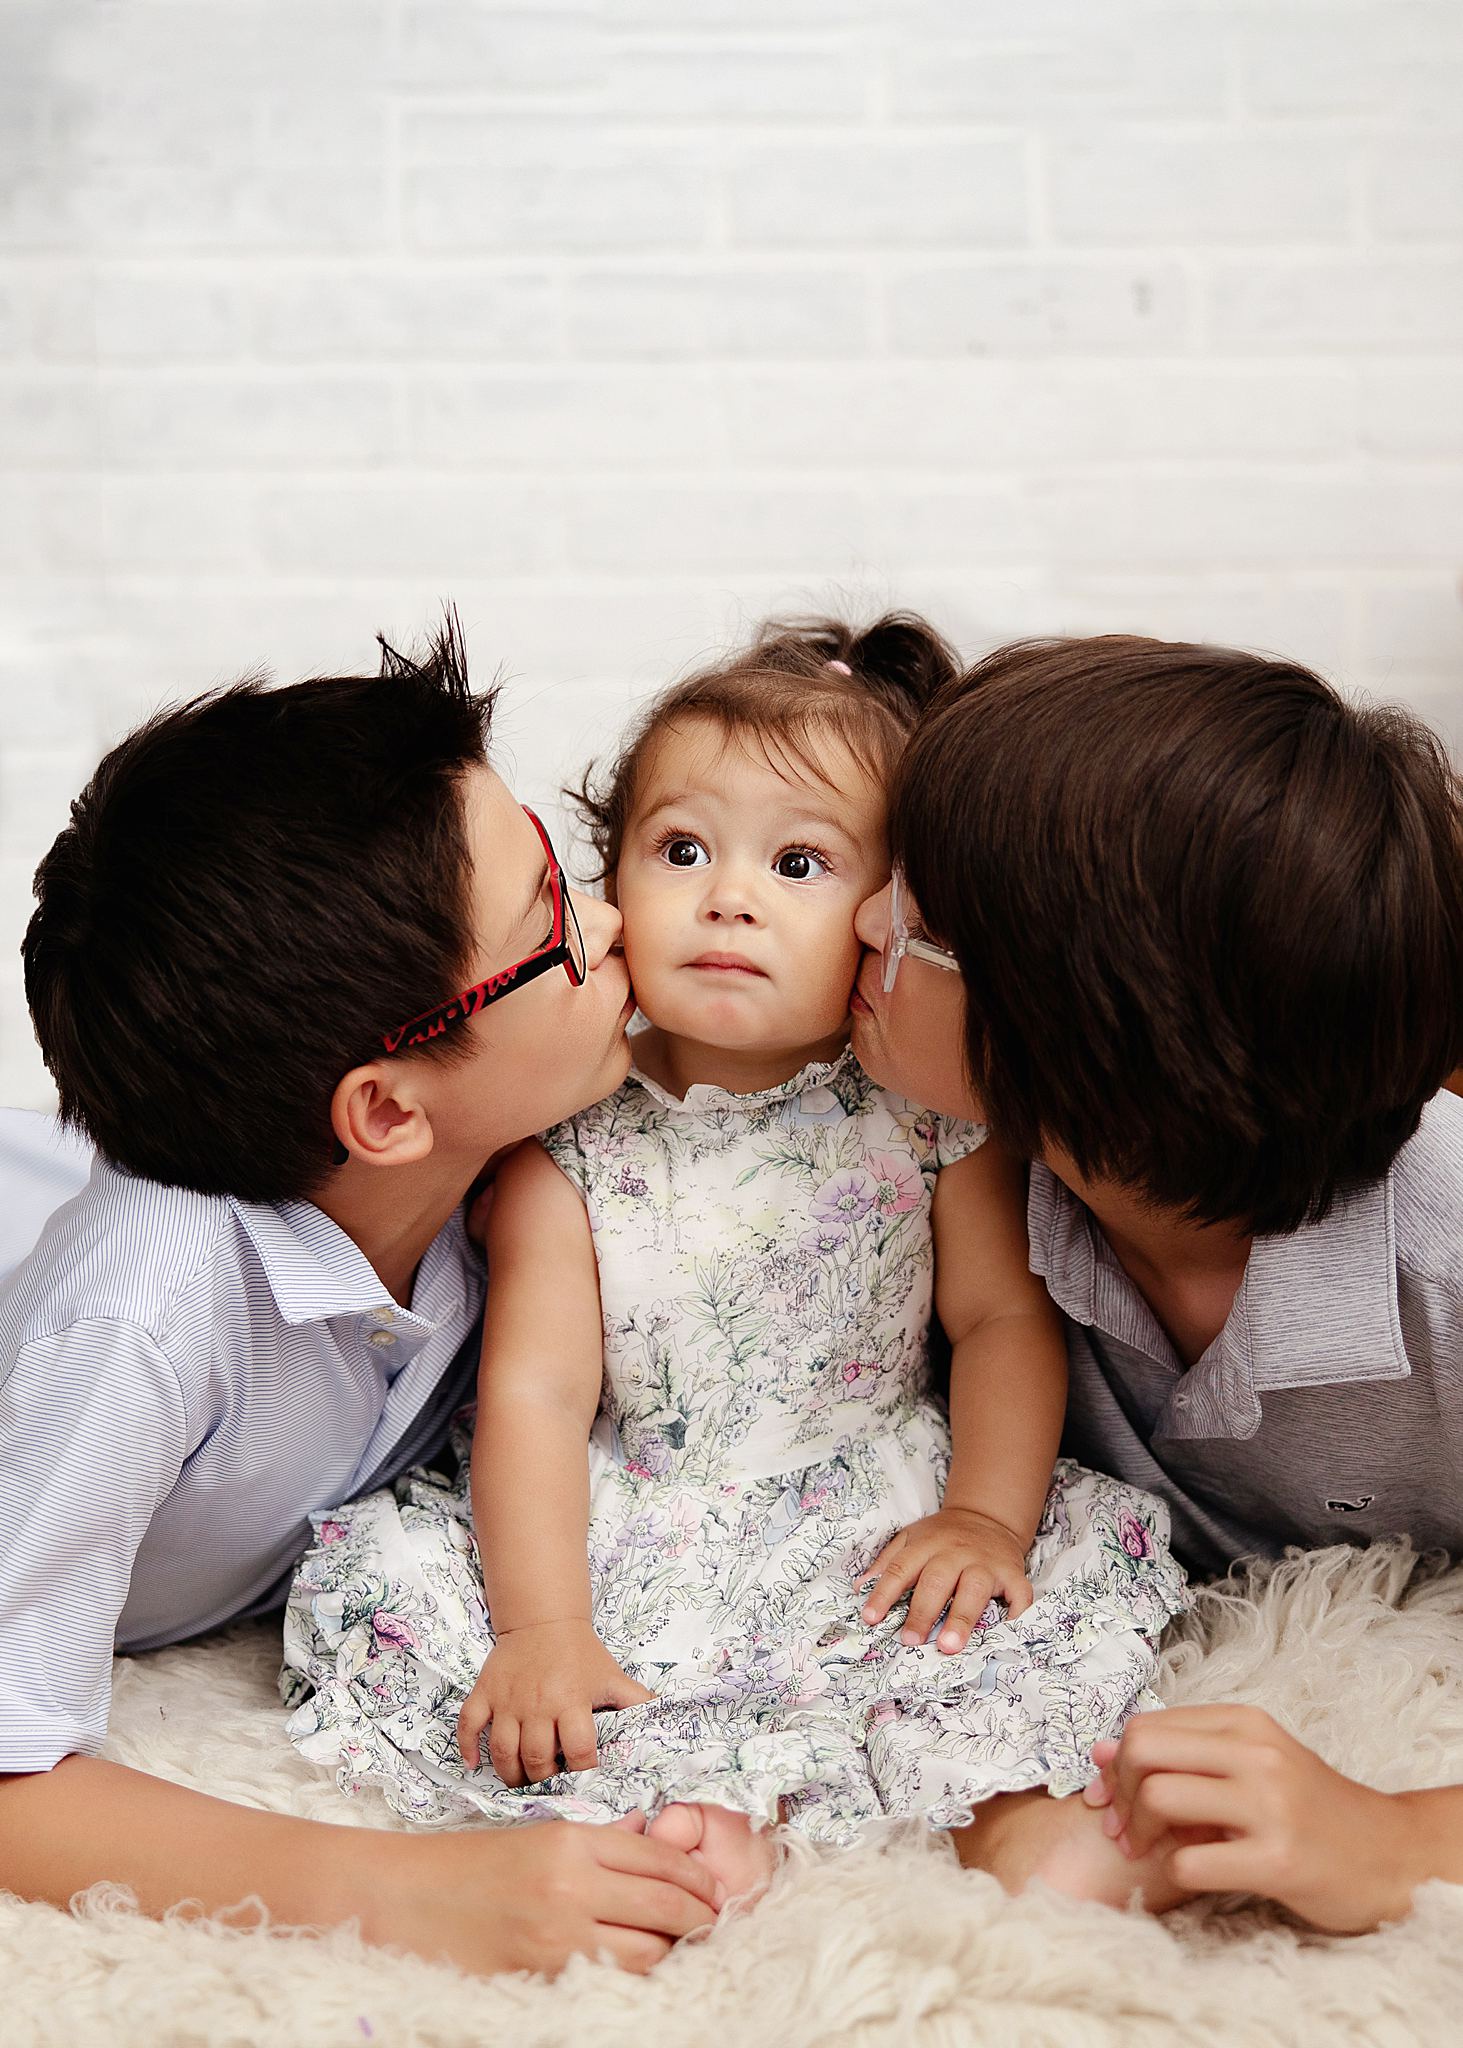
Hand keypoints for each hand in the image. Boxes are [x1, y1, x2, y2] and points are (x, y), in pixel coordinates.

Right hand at [364, 1812, 724, 1976]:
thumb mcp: (542, 1838)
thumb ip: (600, 1848)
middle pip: (666, 1905)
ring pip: (647, 1951)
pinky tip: (639, 1964)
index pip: (660, 1857)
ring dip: (671, 1949)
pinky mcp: (543, 1974)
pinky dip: (632, 1972)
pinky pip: (610, 1978)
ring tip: (680, 1944)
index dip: (696, 1876)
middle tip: (715, 1920)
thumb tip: (657, 1854)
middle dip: (701, 1916)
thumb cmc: (475, 1864)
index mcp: (573, 1841)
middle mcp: (572, 1886)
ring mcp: (558, 1934)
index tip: (712, 1886)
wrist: (409, 1898)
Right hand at [459, 1619, 654, 1786]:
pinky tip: (475, 1763)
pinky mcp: (485, 1692)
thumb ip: (638, 1702)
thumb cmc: (582, 1655)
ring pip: (503, 1750)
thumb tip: (666, 1724)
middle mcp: (538, 1703)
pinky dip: (468, 1747)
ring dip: (511, 1773)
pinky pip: (469, 1723)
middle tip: (550, 1780)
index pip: (578, 1750)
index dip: (582, 1769)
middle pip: (537, 1757)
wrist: (544, 1619)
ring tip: (522, 1779)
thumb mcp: (613, 1677)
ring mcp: (507, 1699)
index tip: (581, 1774)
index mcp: (572, 1700)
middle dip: (545, 1777)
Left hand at [859, 1505, 1032, 1652]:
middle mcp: (956, 1552)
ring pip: (974, 1589)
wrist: (987, 1517)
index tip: (870, 1618)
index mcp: (927, 1544)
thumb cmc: (944, 1536)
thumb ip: (887, 1562)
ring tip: (948, 1646)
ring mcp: (986, 1563)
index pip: (901, 1569)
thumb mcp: (911, 1538)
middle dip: (922, 1611)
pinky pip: (1019, 1594)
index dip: (884, 1594)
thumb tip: (861, 1588)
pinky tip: (1005, 1635)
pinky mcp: (1013, 1573)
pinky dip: (1017, 1615)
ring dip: (961, 1618)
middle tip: (910, 1640)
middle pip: (937, 1581)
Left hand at [1082, 1705, 1424, 1931]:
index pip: (1146, 1725)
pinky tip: (1192, 1871)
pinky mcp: (1278, 1860)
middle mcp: (1256, 1754)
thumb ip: (1183, 1753)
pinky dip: (1174, 1870)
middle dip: (1118, 1792)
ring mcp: (1269, 1805)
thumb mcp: (1252, 1763)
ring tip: (1150, 1849)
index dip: (1114, 1763)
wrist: (1387, 1854)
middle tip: (1123, 1826)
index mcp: (1245, 1722)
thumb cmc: (1307, 1808)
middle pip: (1143, 1751)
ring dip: (1139, 1833)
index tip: (1109, 1796)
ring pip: (1159, 1798)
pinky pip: (1190, 1861)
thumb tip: (1098, 1753)